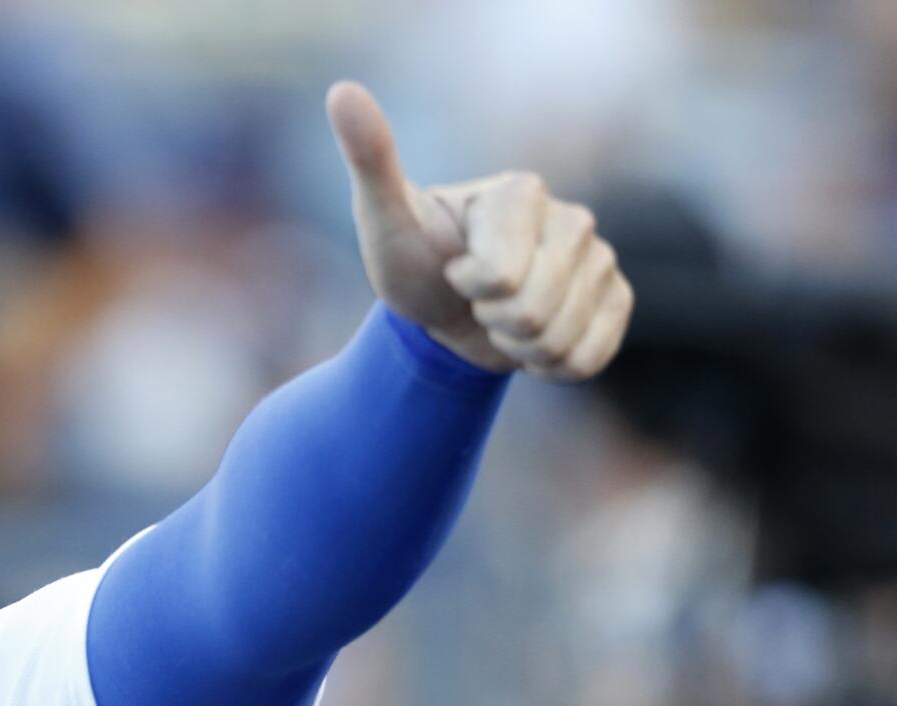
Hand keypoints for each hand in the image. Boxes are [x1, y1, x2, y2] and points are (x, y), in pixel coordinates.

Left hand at [325, 80, 631, 381]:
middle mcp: (573, 219)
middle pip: (532, 313)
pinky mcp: (615, 301)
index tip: (454, 269)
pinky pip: (589, 358)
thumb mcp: (383, 219)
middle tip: (476, 301)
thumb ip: (371, 160)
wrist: (444, 313)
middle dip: (493, 323)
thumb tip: (340, 91)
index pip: (499, 277)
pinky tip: (532, 340)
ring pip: (559, 340)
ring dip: (519, 348)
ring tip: (501, 320)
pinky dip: (552, 366)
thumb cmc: (413, 262)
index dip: (468, 289)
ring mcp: (599, 260)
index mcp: (522, 192)